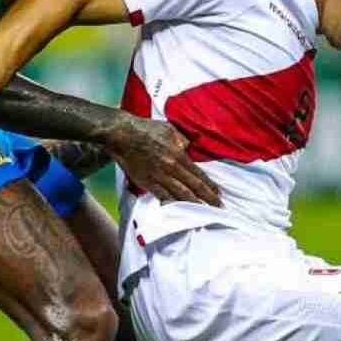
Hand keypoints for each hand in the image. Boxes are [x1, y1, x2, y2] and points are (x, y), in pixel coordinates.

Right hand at [107, 116, 221, 205]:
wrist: (122, 134)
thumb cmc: (146, 129)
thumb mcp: (170, 130)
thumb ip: (182, 141)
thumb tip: (190, 150)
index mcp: (178, 155)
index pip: (198, 175)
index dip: (210, 186)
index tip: (219, 194)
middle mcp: (170, 168)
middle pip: (193, 187)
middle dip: (207, 198)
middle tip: (219, 207)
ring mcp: (157, 177)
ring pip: (179, 195)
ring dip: (193, 204)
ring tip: (204, 211)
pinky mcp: (146, 182)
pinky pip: (161, 196)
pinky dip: (172, 203)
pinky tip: (180, 209)